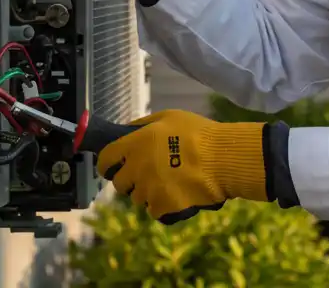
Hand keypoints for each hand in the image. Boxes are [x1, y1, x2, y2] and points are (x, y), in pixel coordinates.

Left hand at [97, 109, 267, 223]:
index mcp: (135, 144)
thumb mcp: (169, 117)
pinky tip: (178, 194)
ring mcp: (148, 190)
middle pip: (120, 183)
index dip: (108, 164)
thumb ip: (143, 125)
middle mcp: (136, 168)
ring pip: (138, 198)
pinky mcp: (162, 208)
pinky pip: (154, 210)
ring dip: (149, 193)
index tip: (115, 166)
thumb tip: (125, 132)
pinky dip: (164, 206)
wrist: (223, 159)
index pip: (105, 159)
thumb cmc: (199, 134)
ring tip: (171, 183)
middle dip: (131, 179)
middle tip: (150, 173)